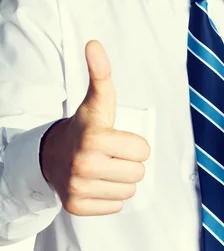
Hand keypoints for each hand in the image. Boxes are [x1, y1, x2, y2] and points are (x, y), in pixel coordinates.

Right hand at [40, 40, 150, 215]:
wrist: (52, 153)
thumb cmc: (85, 124)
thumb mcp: (98, 99)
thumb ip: (101, 72)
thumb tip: (94, 43)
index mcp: (95, 138)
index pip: (144, 151)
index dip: (135, 144)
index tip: (118, 137)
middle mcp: (84, 165)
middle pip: (138, 173)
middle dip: (129, 162)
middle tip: (111, 153)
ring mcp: (78, 188)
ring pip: (129, 191)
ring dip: (122, 180)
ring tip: (105, 167)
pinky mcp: (75, 207)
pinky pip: (115, 206)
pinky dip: (110, 196)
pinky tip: (97, 182)